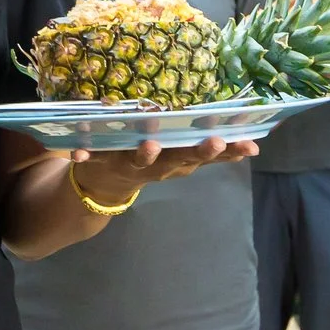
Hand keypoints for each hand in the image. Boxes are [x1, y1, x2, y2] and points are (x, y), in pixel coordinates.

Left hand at [68, 135, 257, 205]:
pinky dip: (84, 155)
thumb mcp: (183, 159)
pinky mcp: (101, 162)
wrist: (103, 187)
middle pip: (180, 159)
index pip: (208, 155)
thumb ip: (214, 152)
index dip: (228, 152)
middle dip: (197, 151)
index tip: (247, 144)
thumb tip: (253, 145)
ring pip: (141, 160)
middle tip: (214, 141)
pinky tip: (75, 152)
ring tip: (152, 144)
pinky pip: (92, 157)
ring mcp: (129, 165)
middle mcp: (157, 166)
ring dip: (146, 154)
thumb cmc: (151, 163)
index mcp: (178, 161)